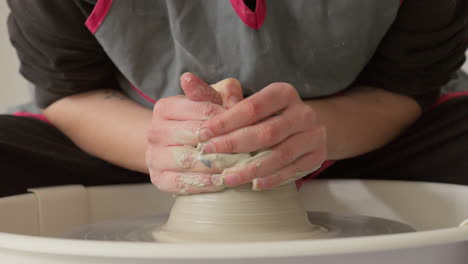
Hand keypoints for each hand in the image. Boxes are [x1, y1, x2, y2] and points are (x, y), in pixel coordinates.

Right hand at [146, 73, 243, 193]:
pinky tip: (223, 181)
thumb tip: (235, 100)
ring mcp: (154, 157)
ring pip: (188, 160)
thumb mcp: (214, 99)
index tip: (249, 125)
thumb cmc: (202, 119)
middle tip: (249, 149)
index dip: (228, 118)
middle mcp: (155, 131)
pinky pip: (182, 183)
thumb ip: (227, 91)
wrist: (177, 145)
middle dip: (224, 142)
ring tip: (240, 166)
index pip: (202, 110)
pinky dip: (204, 183)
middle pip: (195, 136)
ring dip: (216, 165)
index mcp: (165, 107)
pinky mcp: (158, 179)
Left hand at [197, 83, 326, 190]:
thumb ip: (213, 95)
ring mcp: (314, 135)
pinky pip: (293, 171)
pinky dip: (271, 179)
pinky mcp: (317, 155)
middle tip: (209, 155)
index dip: (226, 122)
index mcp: (284, 93)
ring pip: (280, 155)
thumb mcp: (241, 102)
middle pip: (267, 132)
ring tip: (227, 177)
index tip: (203, 134)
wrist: (303, 128)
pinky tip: (253, 184)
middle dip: (234, 145)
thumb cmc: (265, 115)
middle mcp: (303, 112)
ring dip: (250, 169)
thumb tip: (185, 80)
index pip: (253, 107)